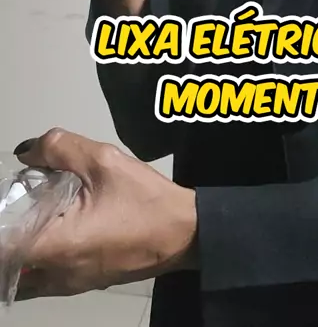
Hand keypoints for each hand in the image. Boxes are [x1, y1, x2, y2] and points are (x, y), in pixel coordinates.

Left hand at [14, 129, 196, 298]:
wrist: (184, 233)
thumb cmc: (146, 199)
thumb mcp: (104, 160)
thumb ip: (59, 148)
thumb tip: (28, 152)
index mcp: (59, 244)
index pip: (4, 243)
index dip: (4, 217)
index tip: (15, 193)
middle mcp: (57, 273)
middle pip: (10, 258)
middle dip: (12, 228)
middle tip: (30, 195)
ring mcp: (69, 283)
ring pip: (24, 271)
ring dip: (23, 244)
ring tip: (41, 211)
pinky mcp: (82, 284)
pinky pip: (42, 276)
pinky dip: (37, 255)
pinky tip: (56, 226)